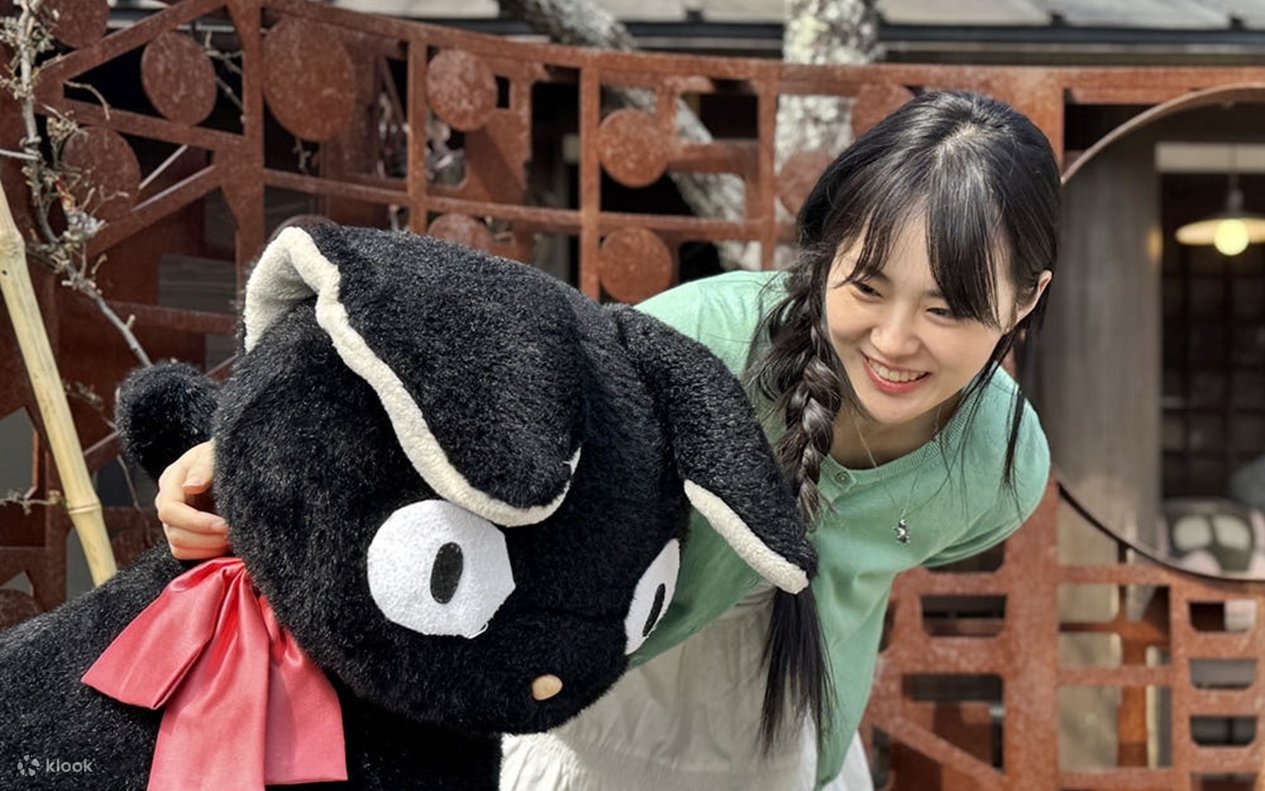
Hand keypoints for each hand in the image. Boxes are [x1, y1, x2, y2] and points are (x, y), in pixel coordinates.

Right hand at [155, 441, 228, 559]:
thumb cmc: (222, 455)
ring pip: (180, 547)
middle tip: (234, 534)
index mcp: (171, 481)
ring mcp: (174, 521)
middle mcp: (167, 503)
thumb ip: (204, 467)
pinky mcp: (185, 534)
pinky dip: (207, 553)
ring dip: (208, 548)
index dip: (197, 522)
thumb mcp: (214, 454)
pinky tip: (227, 544)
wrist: (230, 463)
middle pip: (174, 533)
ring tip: (233, 539)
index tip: (224, 525)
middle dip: (206, 538)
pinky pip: (188, 553)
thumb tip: (190, 487)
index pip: (170, 511)